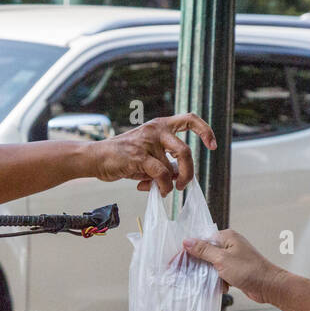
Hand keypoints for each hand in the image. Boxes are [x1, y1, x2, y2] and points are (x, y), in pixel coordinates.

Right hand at [90, 113, 216, 195]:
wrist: (97, 158)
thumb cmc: (123, 158)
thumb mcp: (148, 156)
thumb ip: (165, 163)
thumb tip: (178, 178)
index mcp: (160, 125)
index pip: (189, 119)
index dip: (205, 131)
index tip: (212, 146)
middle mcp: (156, 130)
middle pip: (185, 151)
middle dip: (189, 172)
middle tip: (183, 185)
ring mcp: (147, 142)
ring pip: (171, 167)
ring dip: (170, 183)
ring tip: (163, 189)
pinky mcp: (139, 156)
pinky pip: (161, 174)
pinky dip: (162, 187)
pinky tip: (156, 190)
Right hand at [182, 229, 281, 303]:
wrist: (269, 286)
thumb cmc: (249, 270)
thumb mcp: (222, 259)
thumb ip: (203, 250)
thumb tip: (187, 241)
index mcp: (227, 237)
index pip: (201, 240)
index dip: (187, 251)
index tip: (175, 261)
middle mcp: (229, 245)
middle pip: (205, 253)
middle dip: (197, 265)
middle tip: (185, 275)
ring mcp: (233, 257)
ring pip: (211, 265)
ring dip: (209, 275)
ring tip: (209, 282)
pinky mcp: (235, 269)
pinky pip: (220, 273)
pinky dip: (218, 281)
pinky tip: (221, 287)